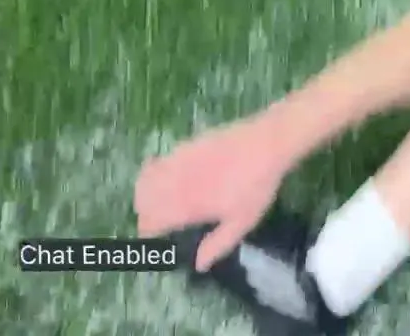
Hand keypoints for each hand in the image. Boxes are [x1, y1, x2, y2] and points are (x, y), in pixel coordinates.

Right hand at [134, 113, 291, 270]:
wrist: (266, 144)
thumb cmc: (256, 186)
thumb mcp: (242, 222)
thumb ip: (218, 244)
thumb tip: (199, 265)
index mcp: (186, 206)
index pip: (150, 222)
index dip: (148, 233)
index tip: (155, 239)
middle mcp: (175, 184)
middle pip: (142, 202)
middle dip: (144, 214)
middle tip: (156, 221)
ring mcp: (178, 162)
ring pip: (145, 180)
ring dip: (145, 193)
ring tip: (157, 200)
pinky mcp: (185, 146)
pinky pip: (158, 161)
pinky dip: (153, 171)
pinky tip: (166, 175)